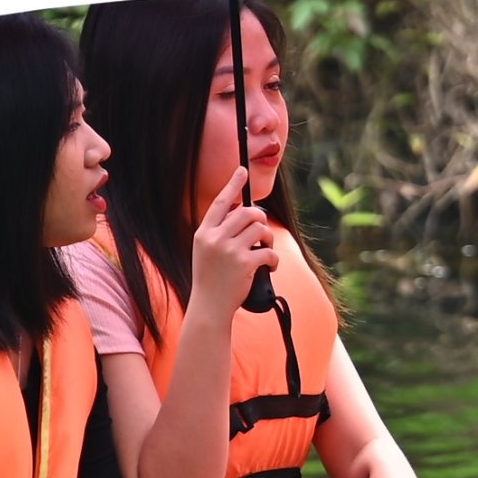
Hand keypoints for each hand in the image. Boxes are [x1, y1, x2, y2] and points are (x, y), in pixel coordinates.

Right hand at [184, 162, 280, 316]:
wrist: (209, 307)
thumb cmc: (210, 280)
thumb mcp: (206, 252)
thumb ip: (219, 233)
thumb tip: (244, 213)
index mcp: (204, 233)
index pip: (220, 202)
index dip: (233, 184)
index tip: (243, 170)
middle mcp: (214, 238)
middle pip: (247, 212)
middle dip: (261, 220)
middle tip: (263, 234)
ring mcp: (229, 250)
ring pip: (261, 229)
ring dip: (268, 239)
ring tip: (265, 251)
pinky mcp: (244, 263)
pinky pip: (268, 252)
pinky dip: (273, 260)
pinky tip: (268, 268)